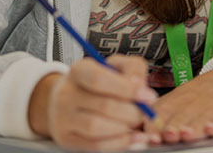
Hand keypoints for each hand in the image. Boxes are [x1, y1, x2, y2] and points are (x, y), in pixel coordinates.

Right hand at [27, 54, 157, 150]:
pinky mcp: (67, 138)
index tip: (149, 96)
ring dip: (124, 128)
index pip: (98, 79)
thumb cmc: (98, 85)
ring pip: (96, 127)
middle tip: (145, 114)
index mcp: (78, 71)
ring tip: (135, 124)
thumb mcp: (115, 67)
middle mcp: (66, 94)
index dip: (127, 89)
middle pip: (103, 106)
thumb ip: (132, 69)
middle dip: (133, 113)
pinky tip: (134, 138)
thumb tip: (141, 87)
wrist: (66, 101)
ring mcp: (63, 118)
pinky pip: (95, 145)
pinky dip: (119, 143)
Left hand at [145, 65, 212, 143]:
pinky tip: (211, 129)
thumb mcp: (168, 105)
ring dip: (192, 129)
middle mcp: (189, 107)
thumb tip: (131, 133)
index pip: (159, 115)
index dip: (155, 126)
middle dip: (173, 129)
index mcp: (170, 105)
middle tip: (168, 135)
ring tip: (186, 134)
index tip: (151, 135)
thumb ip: (151, 119)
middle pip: (179, 120)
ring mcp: (209, 112)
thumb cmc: (188, 102)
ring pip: (199, 122)